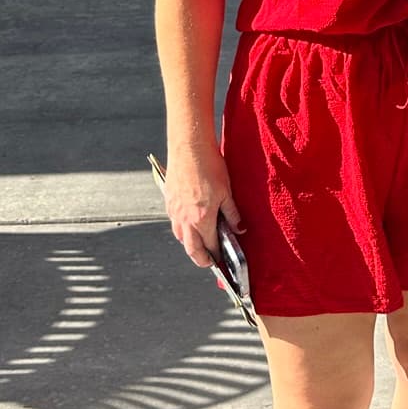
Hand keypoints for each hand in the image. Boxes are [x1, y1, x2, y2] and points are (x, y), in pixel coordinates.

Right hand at [164, 139, 242, 267]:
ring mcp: (174, 211)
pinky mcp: (169, 201)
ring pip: (180, 236)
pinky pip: (174, 222)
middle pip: (191, 249)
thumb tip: (239, 229)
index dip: (217, 256)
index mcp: (201, 219)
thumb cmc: (209, 166)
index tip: (222, 259)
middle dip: (201, 259)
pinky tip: (190, 222)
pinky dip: (182, 228)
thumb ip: (232, 214)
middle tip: (210, 262)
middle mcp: (185, 219)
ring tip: (201, 242)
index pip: (210, 246)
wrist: (189, 147)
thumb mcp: (227, 191)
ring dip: (190, 244)